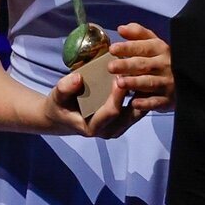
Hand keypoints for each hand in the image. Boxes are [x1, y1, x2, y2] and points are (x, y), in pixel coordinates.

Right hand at [35, 22, 170, 137]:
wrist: (63, 116)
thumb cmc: (60, 105)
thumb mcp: (57, 96)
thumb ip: (65, 88)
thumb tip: (77, 78)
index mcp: (92, 127)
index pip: (112, 112)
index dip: (118, 95)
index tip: (120, 77)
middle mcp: (108, 131)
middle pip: (130, 113)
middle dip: (135, 93)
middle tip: (139, 73)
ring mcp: (118, 128)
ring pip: (138, 112)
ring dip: (143, 94)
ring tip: (147, 75)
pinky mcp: (124, 122)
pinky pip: (139, 109)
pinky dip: (143, 96)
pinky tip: (146, 80)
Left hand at [106, 22, 174, 111]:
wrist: (188, 80)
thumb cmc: (163, 60)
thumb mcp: (155, 44)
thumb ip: (139, 35)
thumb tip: (121, 28)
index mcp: (162, 50)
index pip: (145, 47)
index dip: (129, 47)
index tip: (112, 49)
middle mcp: (165, 66)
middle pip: (144, 65)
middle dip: (127, 65)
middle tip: (111, 66)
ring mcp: (167, 83)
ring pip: (150, 82)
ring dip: (135, 82)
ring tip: (120, 83)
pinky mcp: (168, 99)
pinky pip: (156, 102)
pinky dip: (146, 103)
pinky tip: (134, 103)